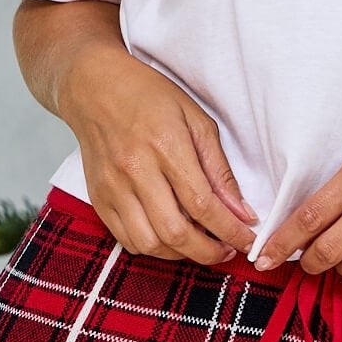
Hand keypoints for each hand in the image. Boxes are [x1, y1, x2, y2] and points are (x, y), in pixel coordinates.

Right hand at [59, 42, 260, 265]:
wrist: (94, 86)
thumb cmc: (148, 97)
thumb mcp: (195, 120)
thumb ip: (219, 170)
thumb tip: (241, 212)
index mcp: (165, 144)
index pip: (203, 204)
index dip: (230, 231)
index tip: (246, 242)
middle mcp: (135, 169)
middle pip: (176, 232)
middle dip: (208, 252)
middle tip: (225, 251)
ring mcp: (113, 187)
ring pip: (151, 244)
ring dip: (181, 254)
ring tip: (198, 243)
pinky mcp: (99, 199)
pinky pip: (129, 241)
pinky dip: (155, 248)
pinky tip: (169, 237)